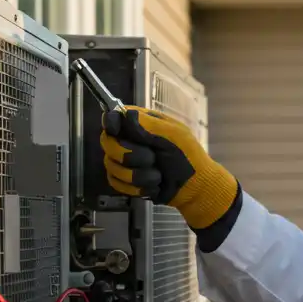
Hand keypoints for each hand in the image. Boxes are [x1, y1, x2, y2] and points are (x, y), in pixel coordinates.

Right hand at [99, 107, 238, 229]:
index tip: (115, 131)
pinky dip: (135, 188)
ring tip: (157, 176)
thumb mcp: (173, 136)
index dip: (111, 123)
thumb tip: (125, 113)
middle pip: (107, 142)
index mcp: (143, 124)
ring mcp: (127, 161)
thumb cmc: (188, 157)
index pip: (114, 117)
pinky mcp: (126, 181)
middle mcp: (131, 140)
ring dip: (136, 175)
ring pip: (111, 165)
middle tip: (151, 159)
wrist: (195, 189)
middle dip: (128, 154)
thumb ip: (148, 124)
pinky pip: (116, 183)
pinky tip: (152, 186)